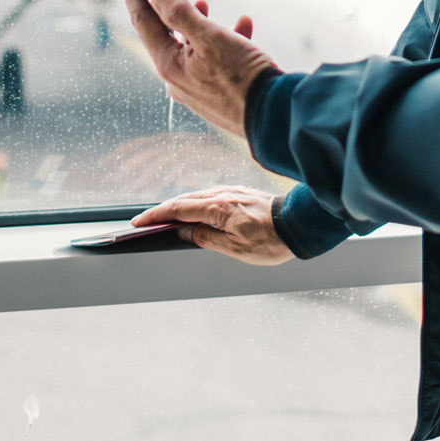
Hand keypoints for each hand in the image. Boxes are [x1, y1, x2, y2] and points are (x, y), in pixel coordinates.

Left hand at [118, 0, 281, 137]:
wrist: (273, 116)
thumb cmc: (242, 77)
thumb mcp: (211, 38)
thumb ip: (180, 14)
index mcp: (169, 65)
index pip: (142, 22)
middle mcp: (177, 80)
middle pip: (166, 35)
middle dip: (170, 9)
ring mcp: (196, 89)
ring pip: (191, 48)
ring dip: (198, 24)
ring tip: (206, 6)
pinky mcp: (216, 94)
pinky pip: (213, 62)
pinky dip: (224, 42)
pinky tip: (243, 27)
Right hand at [133, 186, 292, 265]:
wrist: (300, 224)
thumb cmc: (271, 241)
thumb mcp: (234, 249)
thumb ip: (205, 238)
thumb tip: (183, 231)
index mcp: (218, 209)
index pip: (178, 210)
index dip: (156, 215)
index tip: (139, 222)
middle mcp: (223, 195)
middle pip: (185, 200)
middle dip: (163, 210)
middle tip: (145, 221)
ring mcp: (232, 191)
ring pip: (197, 196)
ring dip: (179, 206)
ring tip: (165, 219)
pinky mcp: (240, 193)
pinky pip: (210, 196)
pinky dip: (195, 203)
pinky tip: (194, 211)